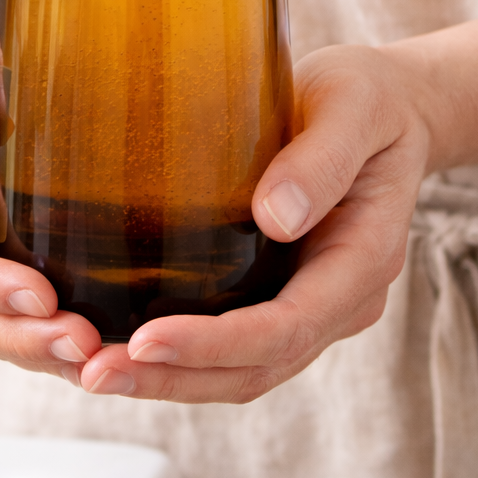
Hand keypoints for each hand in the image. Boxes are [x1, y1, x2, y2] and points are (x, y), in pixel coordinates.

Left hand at [77, 44, 434, 401]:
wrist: (386, 106)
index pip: (288, 327)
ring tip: (92, 371)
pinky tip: (116, 342)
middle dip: (174, 378)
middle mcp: (339, 300)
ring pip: (239, 370)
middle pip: (255, 367)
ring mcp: (310, 304)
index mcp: (364, 259)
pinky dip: (176, 356)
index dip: (216, 344)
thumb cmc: (369, 97)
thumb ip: (323, 157)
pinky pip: (228, 345)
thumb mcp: (354, 105)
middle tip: (94, 373)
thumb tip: (274, 217)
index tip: (146, 341)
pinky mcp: (276, 293)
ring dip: (166, 379)